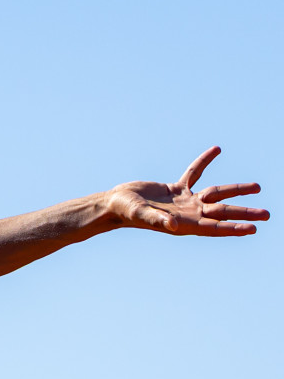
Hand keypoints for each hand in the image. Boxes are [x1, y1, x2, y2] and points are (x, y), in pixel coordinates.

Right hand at [106, 146, 268, 235]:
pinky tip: (217, 149)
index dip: (233, 227)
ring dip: (236, 191)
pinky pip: (195, 173)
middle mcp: (188, 214)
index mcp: (183, 224)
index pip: (214, 226)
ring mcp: (184, 202)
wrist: (112, 204)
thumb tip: (173, 225)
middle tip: (266, 215)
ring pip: (216, 195)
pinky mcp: (176, 190)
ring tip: (257, 187)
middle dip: (244, 213)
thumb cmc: (125, 212)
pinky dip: (205, 162)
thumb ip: (157, 220)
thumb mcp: (141, 215)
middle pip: (222, 213)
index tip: (252, 228)